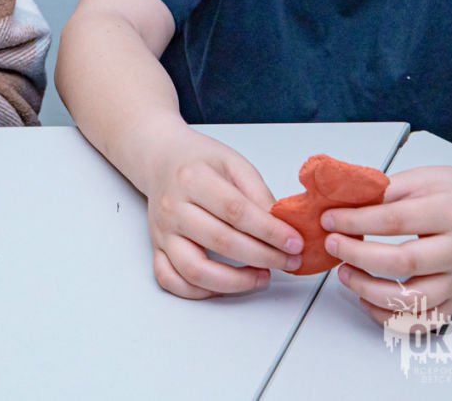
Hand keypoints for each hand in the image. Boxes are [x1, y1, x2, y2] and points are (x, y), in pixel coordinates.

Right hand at [140, 126, 305, 297]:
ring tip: (262, 277)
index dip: (270, 232)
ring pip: (194, 270)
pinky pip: (170, 280)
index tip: (294, 242)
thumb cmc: (198, 162)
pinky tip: (225, 286)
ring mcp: (162, 231)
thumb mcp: (234, 163)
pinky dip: (199, 292)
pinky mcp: (157, 248)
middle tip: (289, 261)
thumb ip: (258, 194)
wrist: (162, 159)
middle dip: (264, 257)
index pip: (236, 211)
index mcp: (192, 179)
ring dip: (235, 282)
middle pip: (221, 242)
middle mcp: (172, 207)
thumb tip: (282, 228)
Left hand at [323, 164, 451, 326]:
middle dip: (357, 255)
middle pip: (403, 263)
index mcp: (451, 212)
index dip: (354, 222)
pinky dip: (392, 317)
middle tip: (332, 245)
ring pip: (413, 300)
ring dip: (369, 291)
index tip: (329, 220)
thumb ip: (380, 192)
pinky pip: (425, 321)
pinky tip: (368, 300)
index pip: (394, 221)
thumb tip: (338, 206)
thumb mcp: (420, 178)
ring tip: (345, 273)